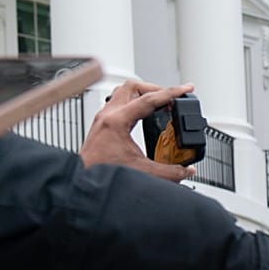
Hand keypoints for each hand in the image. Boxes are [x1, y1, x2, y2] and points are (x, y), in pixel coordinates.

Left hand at [80, 80, 196, 181]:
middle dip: (156, 88)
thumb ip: (170, 172)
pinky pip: (119, 103)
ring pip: (124, 91)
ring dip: (143, 93)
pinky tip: (143, 114)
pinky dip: (134, 103)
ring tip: (159, 102)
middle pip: (134, 86)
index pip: (149, 99)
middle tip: (171, 97)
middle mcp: (108, 115)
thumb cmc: (101, 174)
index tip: (186, 89)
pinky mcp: (102, 124)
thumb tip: (187, 171)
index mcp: (117, 121)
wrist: (81, 182)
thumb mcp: (143, 173)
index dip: (172, 93)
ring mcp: (103, 118)